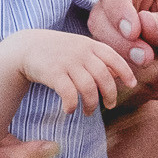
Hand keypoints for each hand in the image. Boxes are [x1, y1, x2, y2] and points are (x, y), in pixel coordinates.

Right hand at [9, 27, 136, 114]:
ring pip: (89, 88)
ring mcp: (67, 62)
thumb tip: (119, 74)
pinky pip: (69, 94)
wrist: (26, 46)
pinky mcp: (53, 73)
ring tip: (88, 112)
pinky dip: (72, 105)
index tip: (131, 85)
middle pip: (104, 76)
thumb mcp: (80, 47)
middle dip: (110, 94)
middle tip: (109, 106)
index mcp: (90, 45)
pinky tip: (70, 110)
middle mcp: (81, 52)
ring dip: (91, 104)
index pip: (114, 57)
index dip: (125, 72)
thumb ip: (99, 58)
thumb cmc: (58, 51)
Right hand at [88, 0, 157, 99]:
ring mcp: (119, 35)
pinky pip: (116, 72)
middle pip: (99, 20)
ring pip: (103, 48)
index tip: (134, 32)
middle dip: (120, 42)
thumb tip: (142, 23)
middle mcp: (124, 6)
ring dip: (131, 64)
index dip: (118, 10)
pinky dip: (140, 80)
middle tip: (147, 57)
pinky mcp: (122, 61)